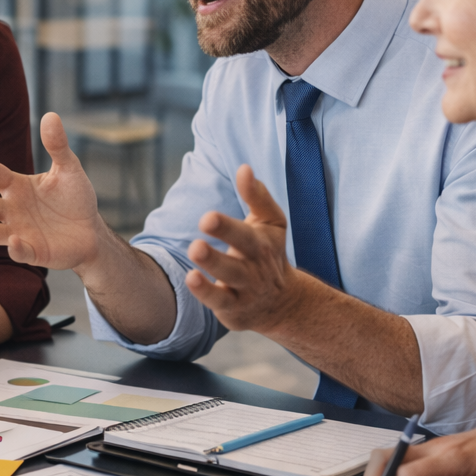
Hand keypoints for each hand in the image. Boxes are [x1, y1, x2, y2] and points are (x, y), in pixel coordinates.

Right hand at [0, 112, 103, 269]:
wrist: (90, 232)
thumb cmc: (74, 199)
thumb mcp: (69, 169)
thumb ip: (57, 146)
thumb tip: (50, 115)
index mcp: (16, 187)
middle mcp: (11, 210)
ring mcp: (18, 232)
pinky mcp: (32, 252)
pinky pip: (19, 252)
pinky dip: (15, 248)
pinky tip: (14, 241)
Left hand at [183, 164, 294, 331]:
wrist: (284, 303)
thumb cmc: (268, 254)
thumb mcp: (271, 224)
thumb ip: (257, 196)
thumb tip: (244, 168)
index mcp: (263, 240)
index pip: (253, 222)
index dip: (244, 203)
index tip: (228, 189)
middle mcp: (256, 263)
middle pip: (244, 246)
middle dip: (226, 232)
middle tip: (206, 218)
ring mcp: (246, 286)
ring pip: (230, 275)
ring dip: (213, 262)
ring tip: (195, 249)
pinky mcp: (233, 307)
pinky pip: (219, 299)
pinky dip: (205, 291)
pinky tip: (191, 278)